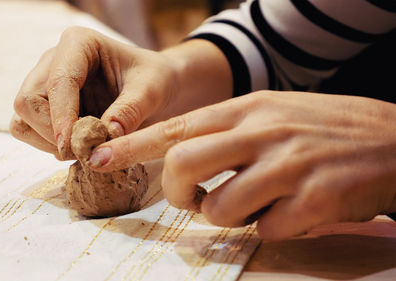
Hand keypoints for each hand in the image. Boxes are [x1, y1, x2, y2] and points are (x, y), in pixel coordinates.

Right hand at [9, 27, 231, 158]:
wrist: (155, 86)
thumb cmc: (155, 81)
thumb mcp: (151, 92)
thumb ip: (129, 112)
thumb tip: (101, 142)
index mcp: (79, 44)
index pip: (59, 81)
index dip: (61, 117)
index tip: (70, 147)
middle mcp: (54, 60)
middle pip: (29, 99)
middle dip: (52, 131)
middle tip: (82, 152)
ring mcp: (45, 82)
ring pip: (23, 117)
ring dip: (47, 141)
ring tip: (82, 150)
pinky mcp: (44, 105)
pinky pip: (28, 129)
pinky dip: (46, 144)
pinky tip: (75, 147)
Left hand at [89, 91, 395, 239]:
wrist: (394, 139)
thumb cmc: (324, 128)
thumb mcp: (273, 113)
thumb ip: (227, 134)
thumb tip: (179, 162)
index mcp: (247, 108)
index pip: (175, 127)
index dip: (130, 145)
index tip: (96, 157)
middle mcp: (262, 132)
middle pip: (182, 166)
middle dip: (177, 193)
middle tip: (192, 199)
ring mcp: (288, 166)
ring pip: (220, 208)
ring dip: (227, 216)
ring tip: (254, 205)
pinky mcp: (314, 201)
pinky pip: (266, 231)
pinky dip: (271, 228)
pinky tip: (294, 210)